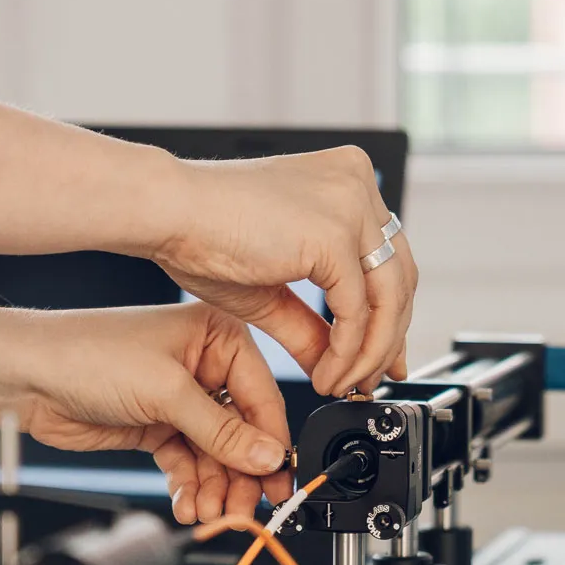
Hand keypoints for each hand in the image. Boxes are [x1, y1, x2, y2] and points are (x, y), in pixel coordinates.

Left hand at [0, 302, 294, 525]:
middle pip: (241, 433)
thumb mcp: (165, 391)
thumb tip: (267, 456)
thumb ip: (220, 429)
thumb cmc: (86, 355)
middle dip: (239, 475)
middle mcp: (204, 365)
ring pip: (214, 455)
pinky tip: (187, 504)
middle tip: (240, 511)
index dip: (269, 444)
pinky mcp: (156, 425)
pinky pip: (186, 463)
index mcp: (217, 337)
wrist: (24, 376)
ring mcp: (179, 398)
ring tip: (208, 513)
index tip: (276, 482)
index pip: (262, 397)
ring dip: (213, 487)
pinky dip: (188, 486)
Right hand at [152, 147, 415, 395]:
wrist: (165, 213)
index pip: (389, 256)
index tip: (384, 356)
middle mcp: (357, 183)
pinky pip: (358, 309)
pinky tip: (326, 374)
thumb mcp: (272, 287)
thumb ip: (311, 324)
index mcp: (346, 179)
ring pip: (390, 296)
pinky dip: (348, 351)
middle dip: (388, 338)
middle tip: (369, 380)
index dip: (390, 313)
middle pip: (399, 276)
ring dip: (370, 353)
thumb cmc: (201, 234)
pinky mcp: (335, 233)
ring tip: (344, 385)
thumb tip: (338, 364)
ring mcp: (351, 204)